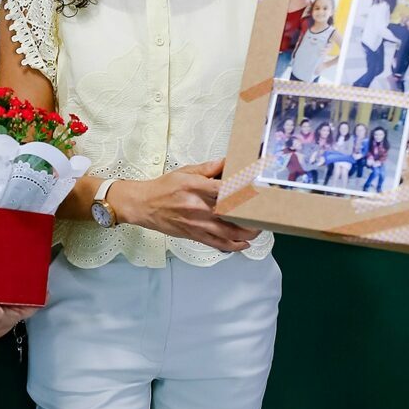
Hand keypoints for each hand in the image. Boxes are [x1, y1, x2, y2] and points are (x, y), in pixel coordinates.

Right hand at [113, 161, 257, 249]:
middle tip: (265, 211)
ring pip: (229, 232)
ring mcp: (197, 223)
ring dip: (247, 233)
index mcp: (196, 187)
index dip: (245, 190)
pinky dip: (233, 246)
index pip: (226, 189)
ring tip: (259, 228)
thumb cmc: (164, 187)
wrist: (143, 205)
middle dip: (251, 214)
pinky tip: (244, 243)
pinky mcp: (194, 235)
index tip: (259, 190)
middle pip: (232, 213)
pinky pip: (218, 244)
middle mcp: (198, 207)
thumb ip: (209, 168)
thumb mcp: (186, 171)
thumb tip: (230, 162)